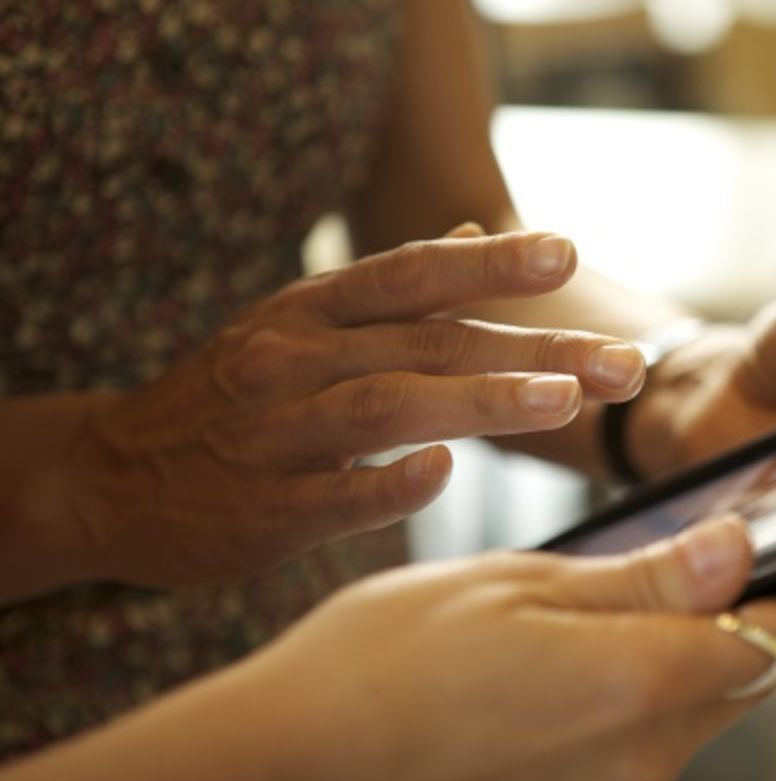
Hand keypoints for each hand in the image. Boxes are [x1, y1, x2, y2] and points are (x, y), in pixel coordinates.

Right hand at [52, 229, 646, 587]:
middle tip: (622, 364)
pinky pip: (337, 495)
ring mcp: (277, 433)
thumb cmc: (231, 399)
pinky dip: (392, 483)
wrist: (113, 478)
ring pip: (387, 406)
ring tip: (565, 403)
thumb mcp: (297, 325)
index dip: (491, 265)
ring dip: (480, 401)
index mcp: (311, 311)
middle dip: (533, 350)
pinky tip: (445, 472)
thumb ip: (387, 292)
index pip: (413, 274)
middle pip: (429, 343)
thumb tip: (470, 238)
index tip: (567, 254)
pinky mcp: (265, 508)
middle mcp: (295, 357)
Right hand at [219, 517, 775, 780]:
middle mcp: (646, 759)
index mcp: (638, 679)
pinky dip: (649, 694)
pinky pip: (646, 746)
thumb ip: (641, 579)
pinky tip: (592, 666)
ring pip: (697, 709)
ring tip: (653, 604)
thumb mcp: (516, 586)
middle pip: (754, 676)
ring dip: (702, 656)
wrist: (296, 768)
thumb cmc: (385, 660)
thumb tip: (740, 550)